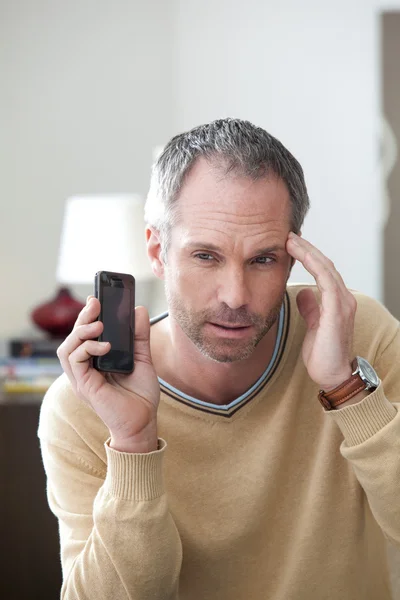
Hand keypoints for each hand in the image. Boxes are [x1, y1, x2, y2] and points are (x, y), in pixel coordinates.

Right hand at [57, 297, 159, 452]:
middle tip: (95, 303)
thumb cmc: (141, 395)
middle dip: (82, 318)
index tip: (96, 299)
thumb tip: (138, 310)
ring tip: (98, 325)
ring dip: (80, 332)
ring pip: (67, 348)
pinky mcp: (84, 386)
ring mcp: (82, 378)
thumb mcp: (142, 358)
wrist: (144, 422)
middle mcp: (85, 368)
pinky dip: (87, 348)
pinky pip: (75, 361)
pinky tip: (105, 346)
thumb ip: (139, 336)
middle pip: (73, 338)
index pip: (84, 334)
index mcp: (96, 361)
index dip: (86, 316)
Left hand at [286, 233, 355, 390]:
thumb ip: (310, 308)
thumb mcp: (313, 325)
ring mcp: (343, 304)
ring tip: (291, 241)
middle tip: (288, 235)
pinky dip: (314, 266)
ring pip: (326, 268)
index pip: (323, 270)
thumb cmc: (323, 353)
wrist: (333, 375)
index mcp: (337, 301)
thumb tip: (303, 292)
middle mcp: (343, 298)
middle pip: (325, 264)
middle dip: (306, 248)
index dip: (308, 256)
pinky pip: (326, 282)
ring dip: (308, 252)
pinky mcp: (337, 312)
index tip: (289, 245)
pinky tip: (301, 256)